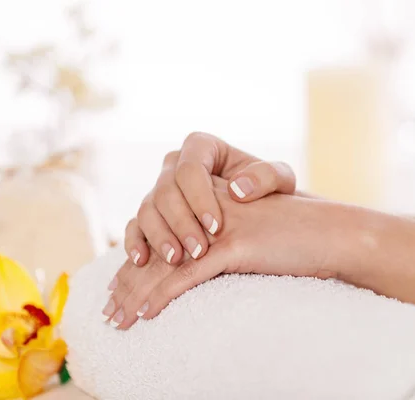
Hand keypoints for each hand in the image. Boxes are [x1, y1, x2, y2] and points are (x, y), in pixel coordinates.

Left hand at [108, 177, 343, 329]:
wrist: (329, 232)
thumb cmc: (290, 238)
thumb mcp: (244, 236)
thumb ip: (214, 243)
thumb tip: (189, 264)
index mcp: (201, 206)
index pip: (156, 236)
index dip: (132, 265)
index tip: (115, 289)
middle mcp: (202, 211)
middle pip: (152, 250)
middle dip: (127, 285)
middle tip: (109, 313)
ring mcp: (216, 227)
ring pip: (163, 264)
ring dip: (137, 296)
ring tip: (119, 321)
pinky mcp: (232, 246)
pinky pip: (188, 276)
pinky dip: (163, 297)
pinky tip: (146, 315)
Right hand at [124, 132, 296, 266]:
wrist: (257, 214)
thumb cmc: (268, 194)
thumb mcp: (281, 180)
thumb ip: (268, 176)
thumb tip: (238, 188)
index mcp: (201, 148)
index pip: (189, 169)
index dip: (199, 198)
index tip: (217, 227)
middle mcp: (174, 166)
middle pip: (164, 191)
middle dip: (180, 222)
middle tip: (199, 250)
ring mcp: (158, 191)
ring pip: (146, 210)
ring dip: (159, 236)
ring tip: (176, 259)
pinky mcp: (150, 216)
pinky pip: (134, 227)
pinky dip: (134, 243)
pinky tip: (143, 260)